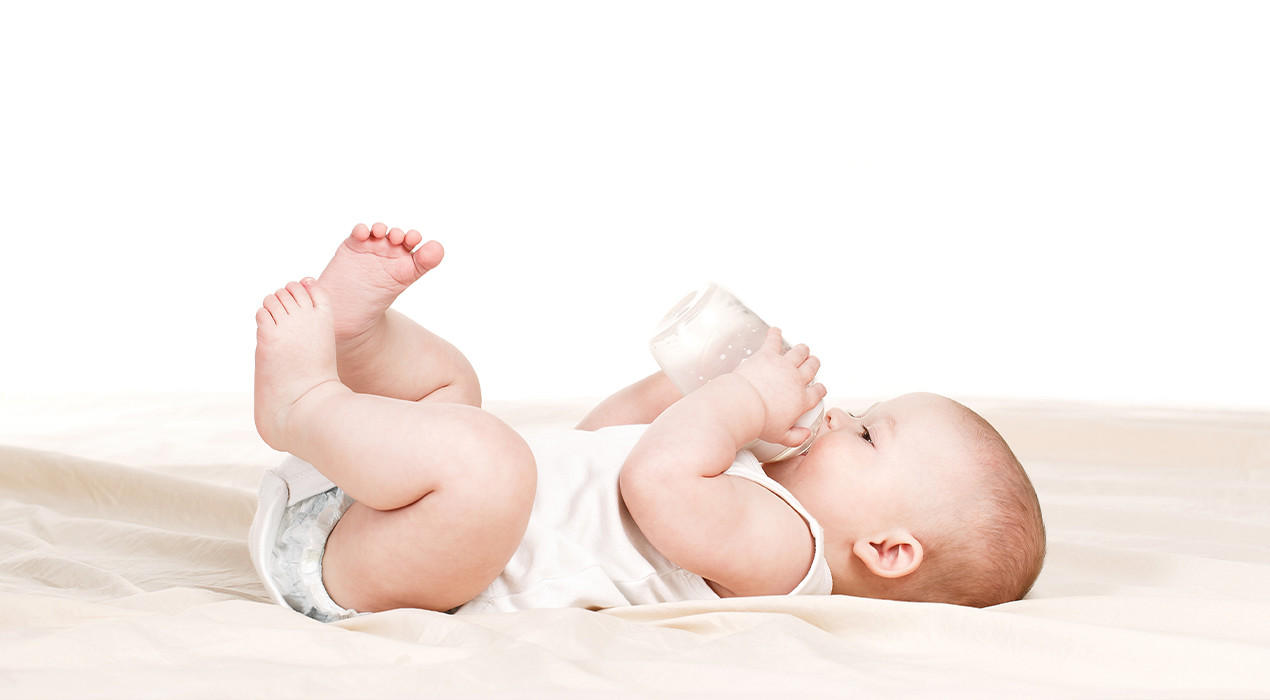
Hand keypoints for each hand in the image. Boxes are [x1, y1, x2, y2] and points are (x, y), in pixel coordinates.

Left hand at [732, 327, 826, 446]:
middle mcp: (796, 380)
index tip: (820, 388)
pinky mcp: (767, 355)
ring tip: (803, 348)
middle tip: (813, 363)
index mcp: (802, 400)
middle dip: (814, 364)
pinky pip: (774, 340)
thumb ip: (796, 437)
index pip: (817, 392)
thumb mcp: (781, 437)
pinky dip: (775, 334)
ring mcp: (783, 365)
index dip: (820, 390)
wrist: (742, 406)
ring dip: (802, 350)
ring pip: (799, 352)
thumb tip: (805, 435)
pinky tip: (776, 331)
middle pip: (811, 368)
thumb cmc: (759, 422)